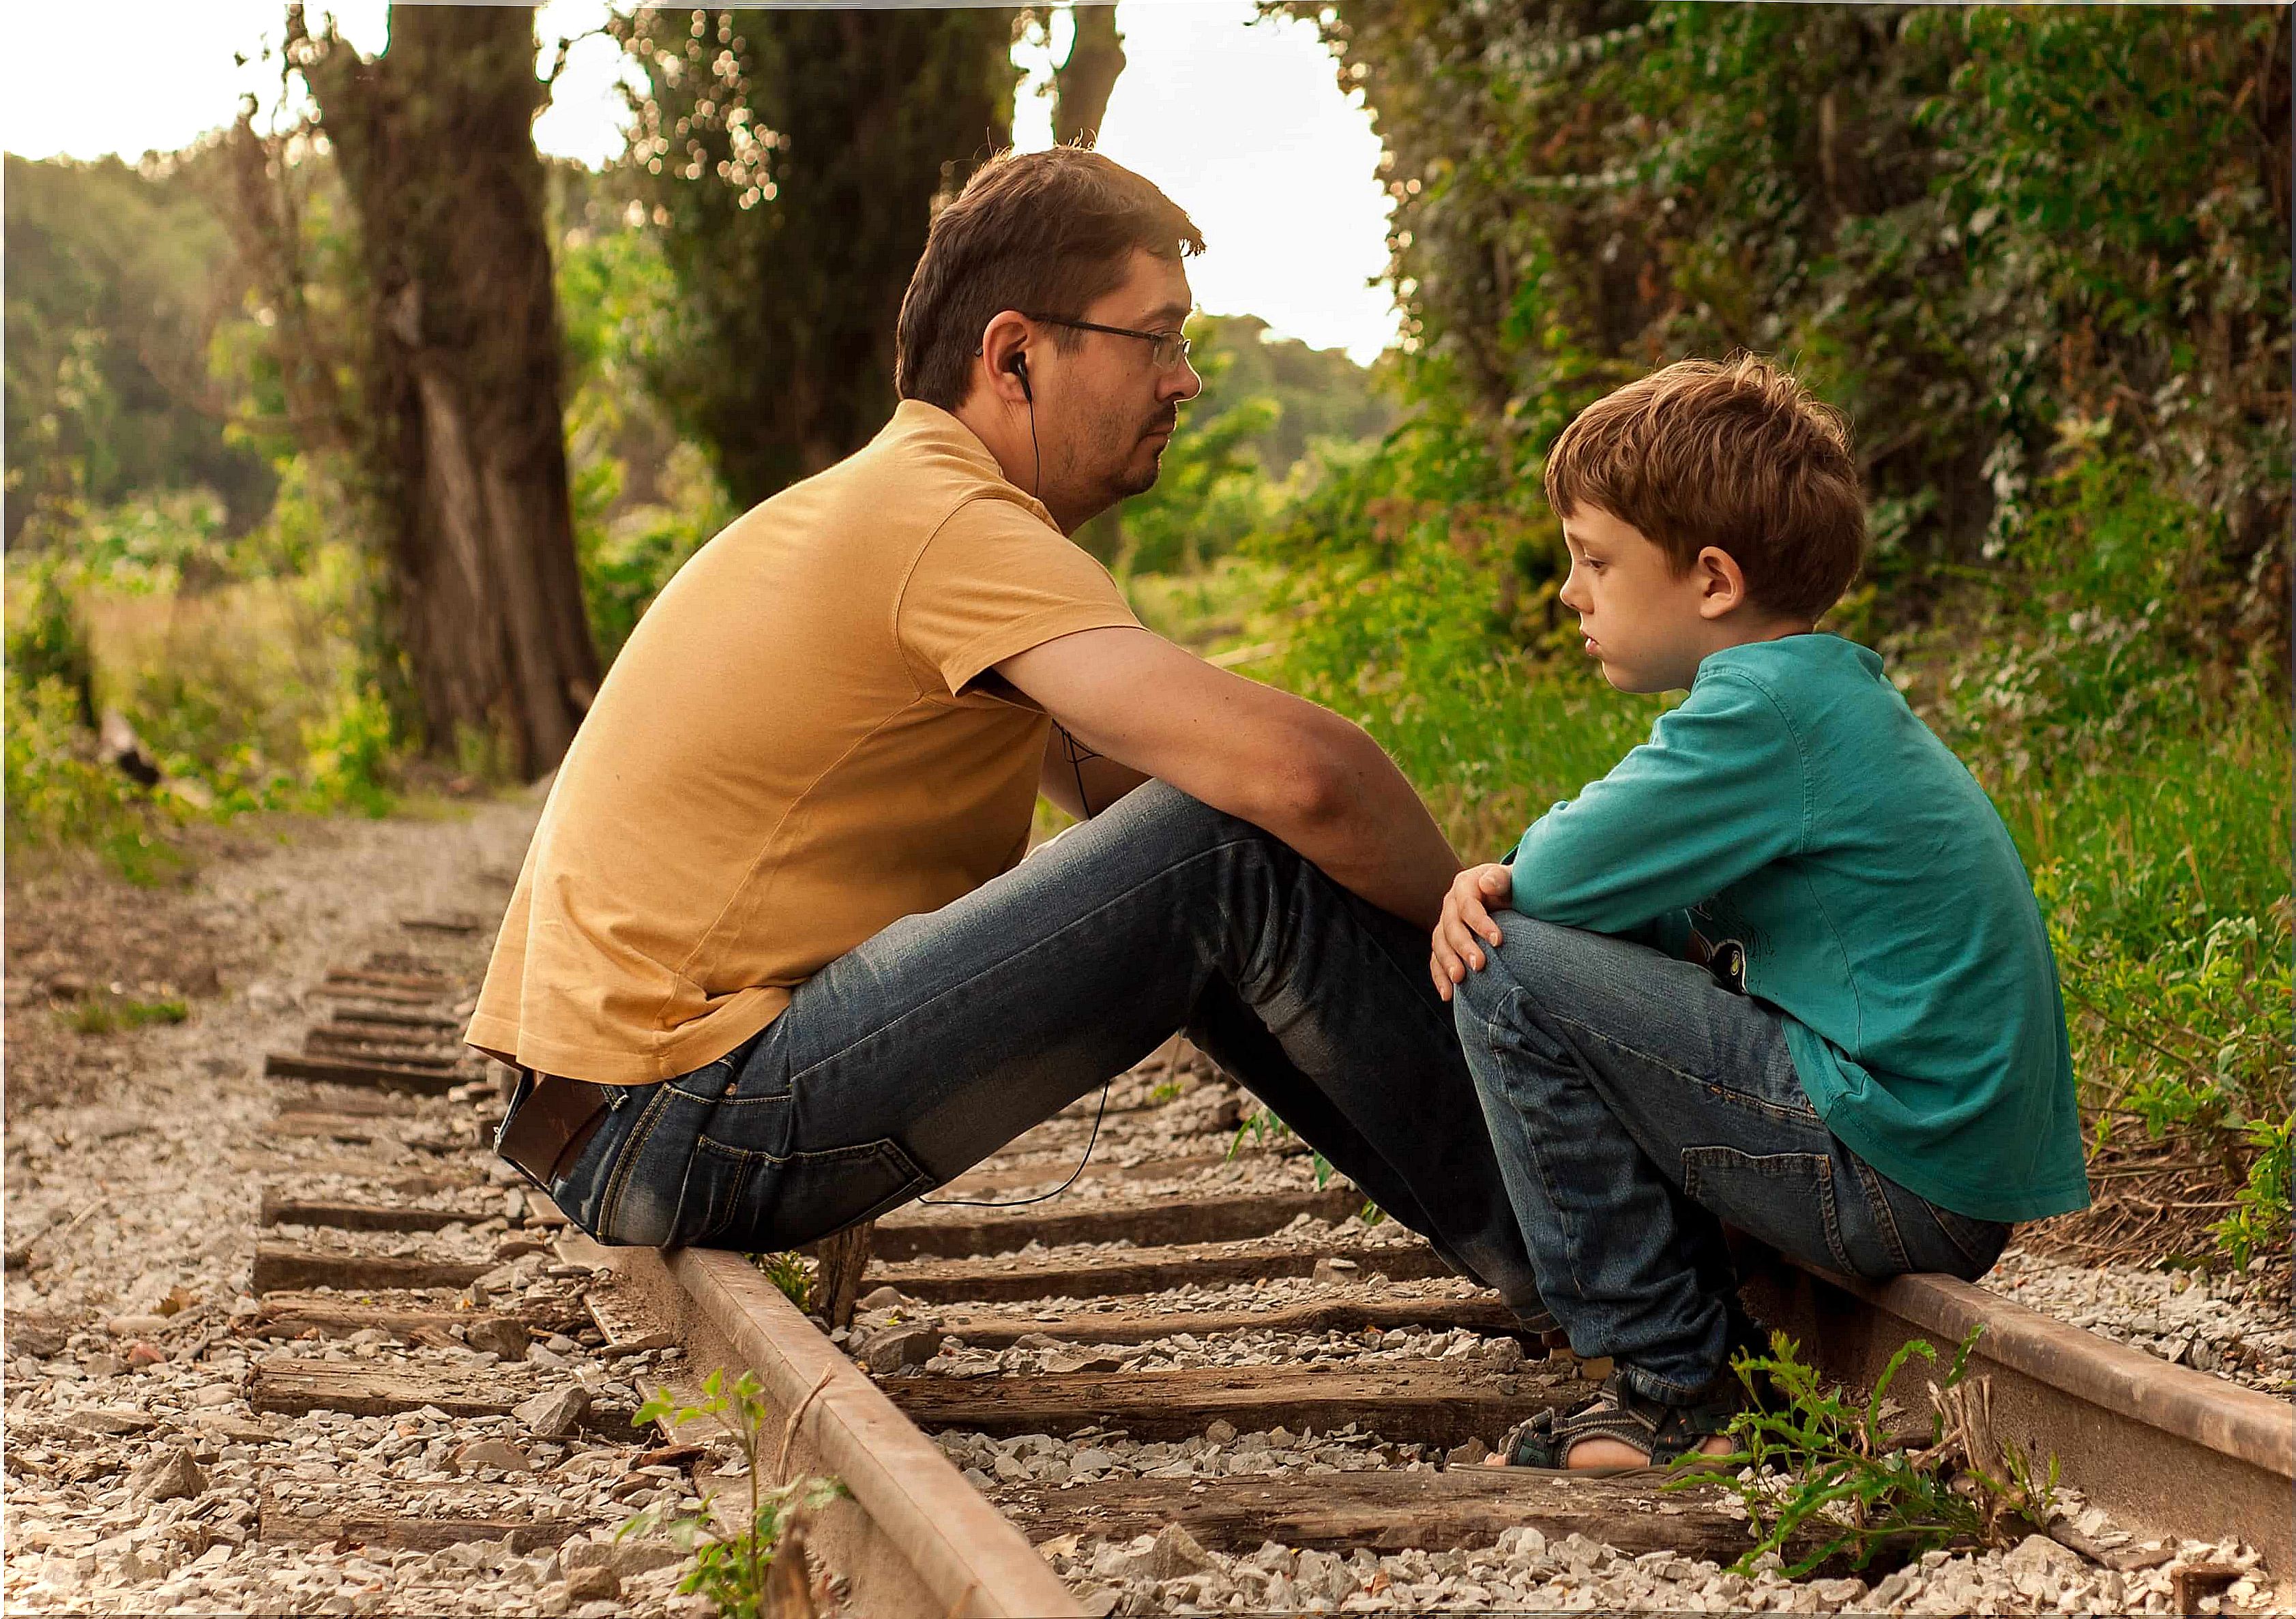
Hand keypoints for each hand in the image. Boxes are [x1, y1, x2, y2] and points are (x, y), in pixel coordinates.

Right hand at [1431, 863, 1512, 1001]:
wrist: (1508, 898)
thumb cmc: (1514, 889)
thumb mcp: (1511, 879)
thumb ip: (1501, 879)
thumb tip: (1487, 884)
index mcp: (1465, 886)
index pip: (1468, 906)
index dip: (1480, 923)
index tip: (1498, 941)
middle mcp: (1450, 905)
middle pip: (1451, 927)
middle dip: (1463, 947)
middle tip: (1479, 965)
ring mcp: (1445, 925)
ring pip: (1439, 944)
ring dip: (1448, 963)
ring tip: (1460, 979)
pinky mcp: (1444, 943)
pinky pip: (1436, 960)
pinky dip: (1439, 977)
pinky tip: (1447, 994)